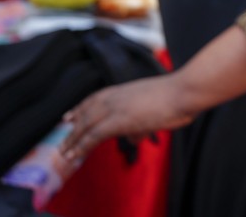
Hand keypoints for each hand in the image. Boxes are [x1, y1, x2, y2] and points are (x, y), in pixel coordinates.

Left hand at [60, 74, 194, 164]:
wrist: (184, 91)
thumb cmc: (178, 97)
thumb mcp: (156, 107)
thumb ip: (141, 122)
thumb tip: (134, 136)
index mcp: (124, 89)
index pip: (95, 98)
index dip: (81, 108)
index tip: (69, 115)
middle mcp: (116, 96)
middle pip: (86, 111)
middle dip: (73, 127)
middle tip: (61, 140)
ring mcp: (116, 107)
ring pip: (86, 124)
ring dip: (73, 139)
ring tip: (64, 152)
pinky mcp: (118, 120)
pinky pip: (93, 135)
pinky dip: (82, 145)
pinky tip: (75, 154)